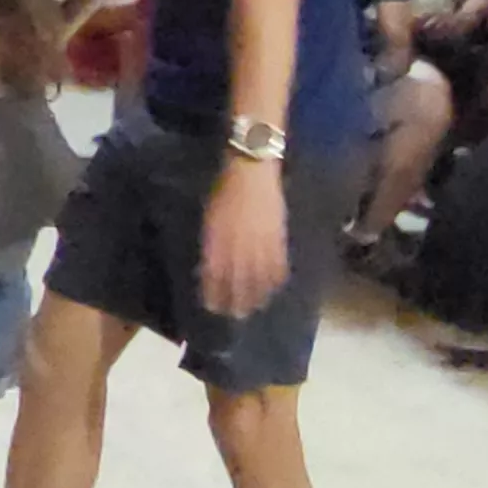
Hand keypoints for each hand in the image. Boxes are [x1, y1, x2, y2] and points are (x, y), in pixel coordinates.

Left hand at [199, 159, 288, 319]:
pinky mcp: (277, 240)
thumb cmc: (224, 191)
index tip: (213, 307)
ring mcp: (259, 247)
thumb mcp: (210, 219)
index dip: (213, 295)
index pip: (213, 278)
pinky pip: (277, 267)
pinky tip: (273, 288)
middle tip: (236, 315)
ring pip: (258, 280)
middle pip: (236, 285)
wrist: (251, 172)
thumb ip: (212, 245)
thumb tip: (211, 266)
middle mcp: (237, 250)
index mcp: (216, 244)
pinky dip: (275, 280)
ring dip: (256, 297)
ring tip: (254, 308)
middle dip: (235, 302)